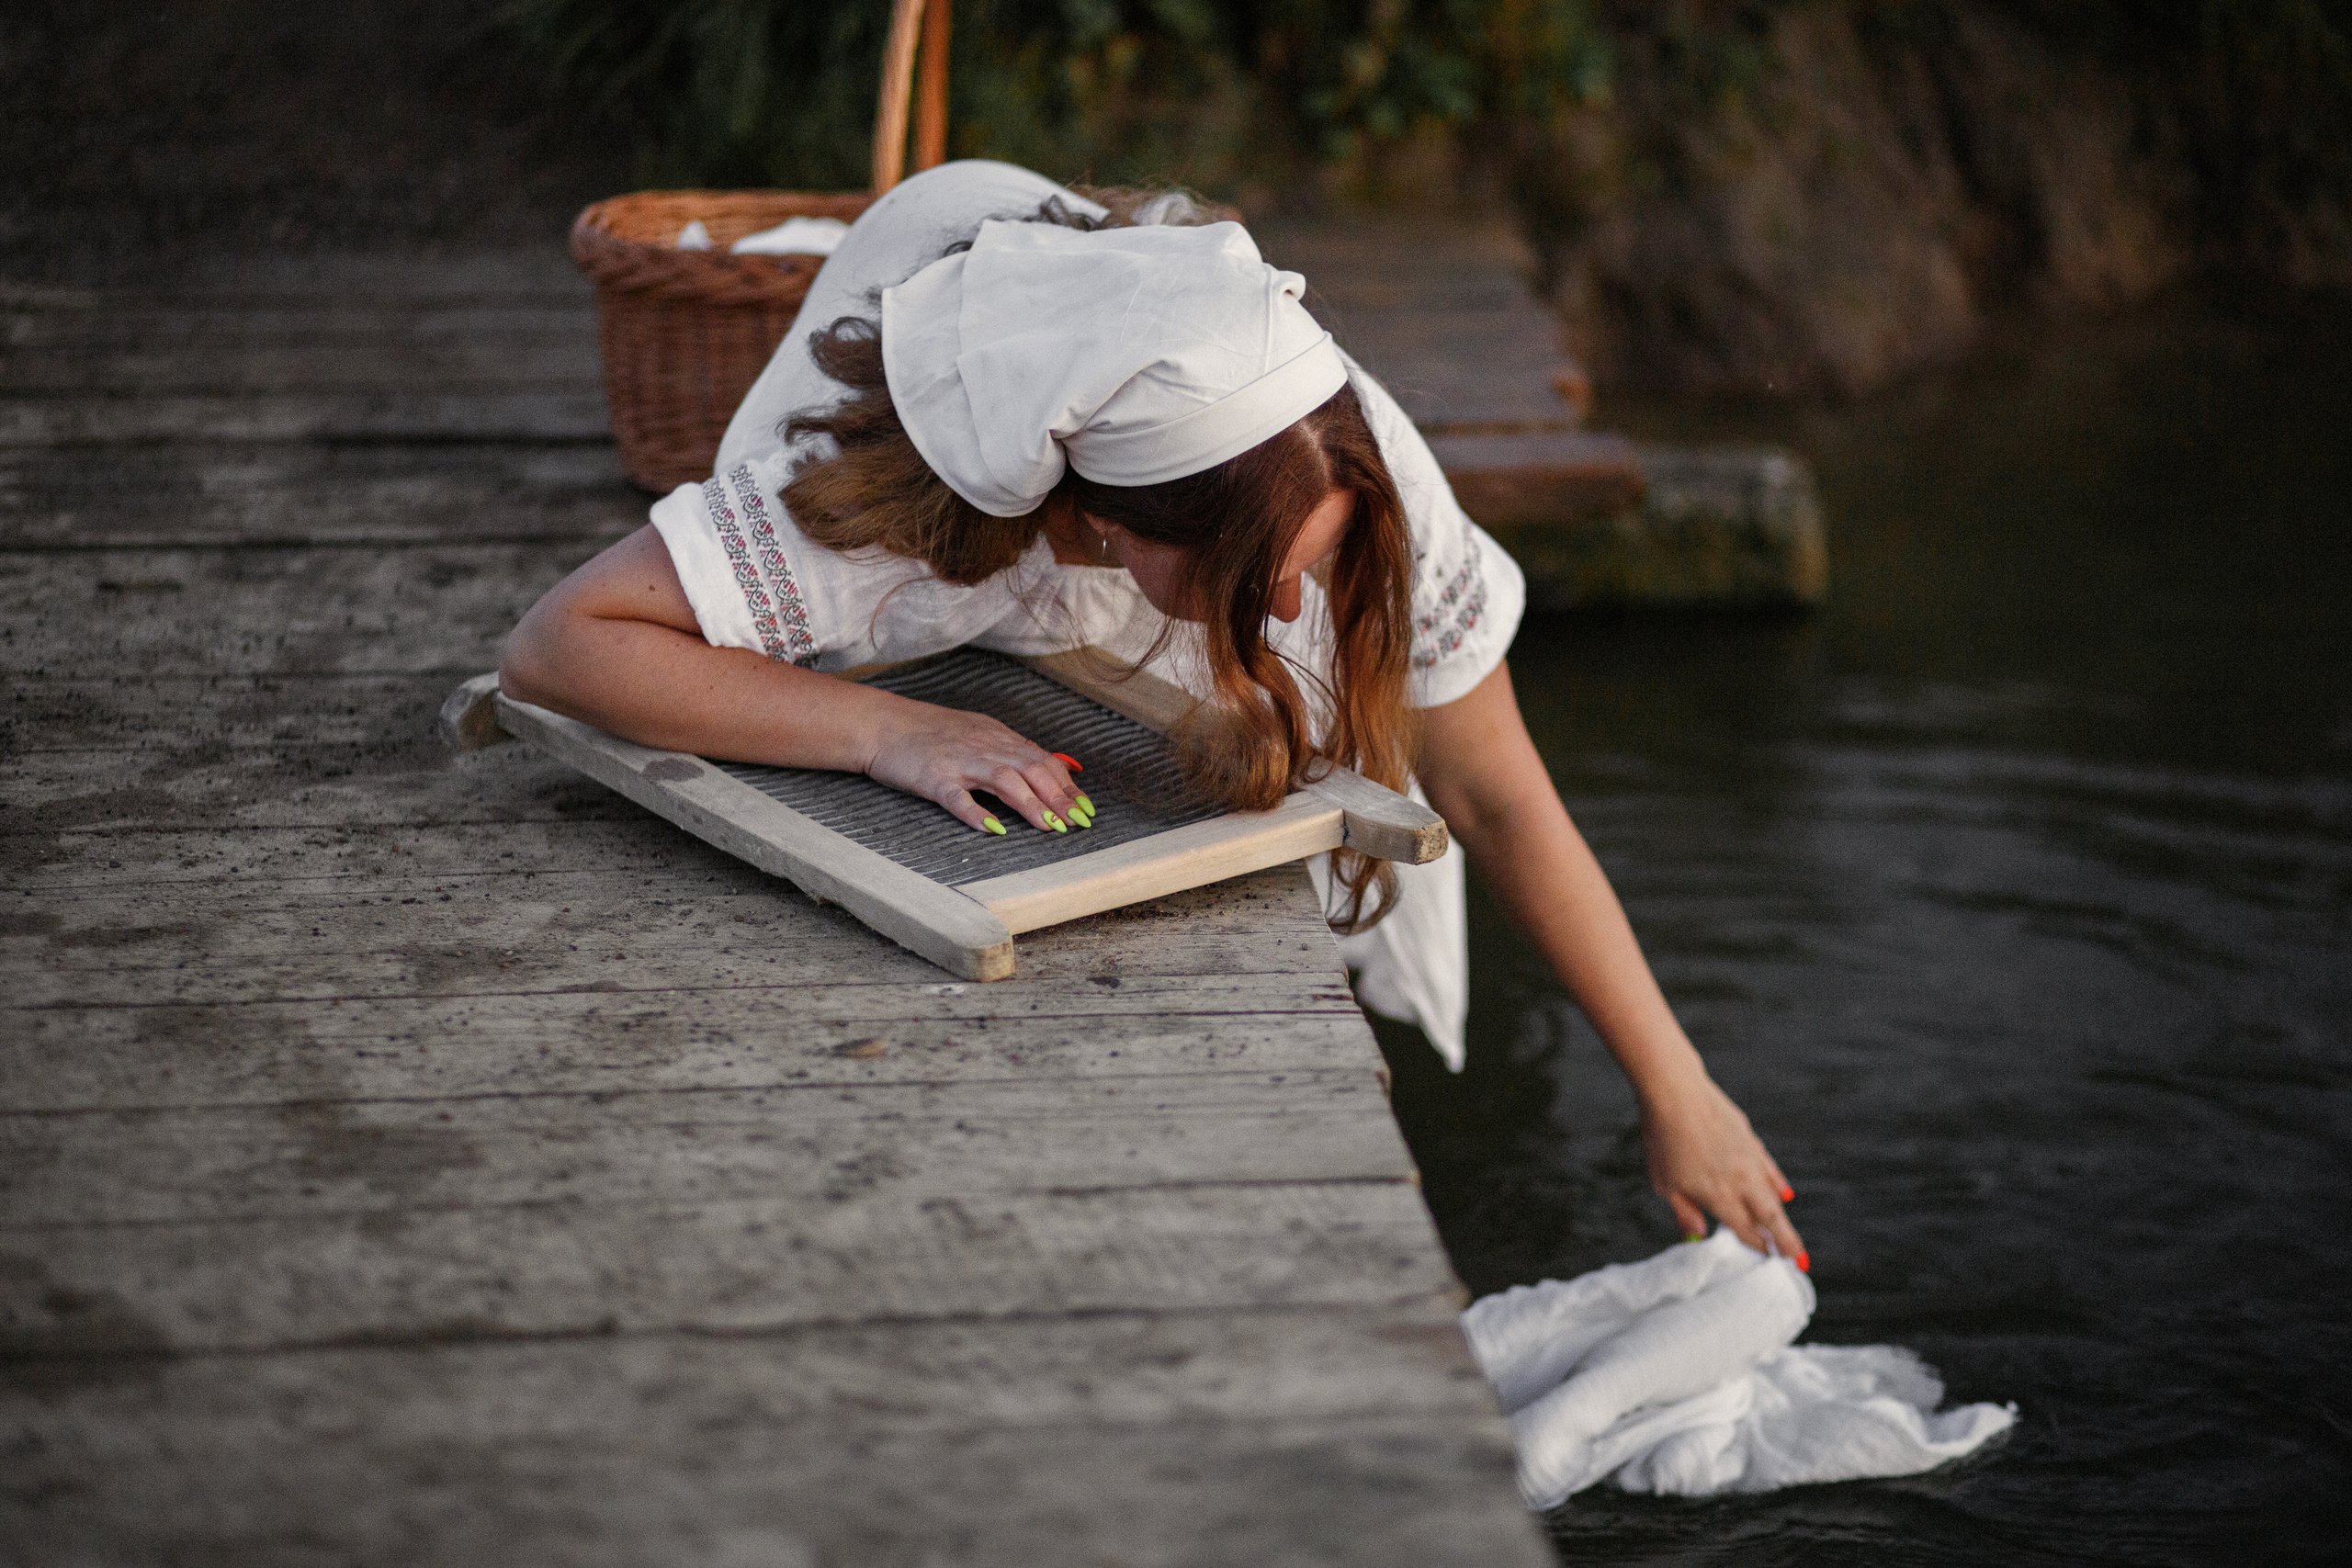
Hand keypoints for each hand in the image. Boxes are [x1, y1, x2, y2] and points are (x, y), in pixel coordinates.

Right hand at [862, 694, 1088, 835]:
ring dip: (1031, 805)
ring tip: (1051, 827)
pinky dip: (977, 814)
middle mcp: (985, 748)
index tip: (1087, 810)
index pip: (1044, 761)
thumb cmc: (928, 732)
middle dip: (1060, 799)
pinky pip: (958, 798)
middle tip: (1079, 824)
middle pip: (1032, 770)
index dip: (1068, 787)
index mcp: (997, 738)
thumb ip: (1009, 749)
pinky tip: (994, 831)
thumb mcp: (976, 732)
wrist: (882, 724)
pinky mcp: (933, 778)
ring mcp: (959, 762)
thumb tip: (1047, 766)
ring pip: (1005, 781)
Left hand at [1639, 1074, 1806, 1266]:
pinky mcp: (1748, 1138)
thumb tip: (1698, 1236)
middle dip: (1786, 1241)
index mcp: (1719, 1196)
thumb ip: (1684, 1212)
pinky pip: (1768, 1167)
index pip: (1745, 1230)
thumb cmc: (1663, 1139)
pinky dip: (1777, 1182)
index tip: (1770, 1261)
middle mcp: (1741, 1180)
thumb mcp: (1665, 1184)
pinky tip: (1782, 1192)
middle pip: (1769, 1217)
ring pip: (1772, 1193)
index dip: (1759, 1247)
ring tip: (1789, 1235)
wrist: (1676, 1093)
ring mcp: (1748, 1158)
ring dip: (1781, 1216)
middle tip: (1801, 1260)